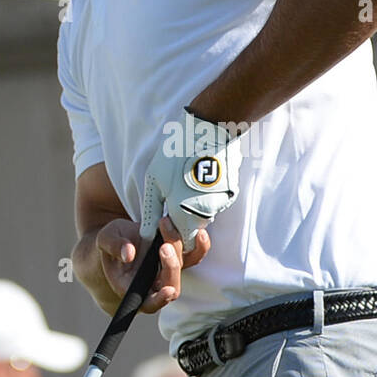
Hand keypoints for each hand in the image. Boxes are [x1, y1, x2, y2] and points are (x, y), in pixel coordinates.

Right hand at [95, 215, 209, 314]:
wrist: (121, 235)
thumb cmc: (111, 242)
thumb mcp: (105, 239)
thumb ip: (113, 246)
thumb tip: (128, 254)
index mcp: (132, 287)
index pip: (149, 303)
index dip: (160, 300)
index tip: (167, 290)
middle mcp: (154, 282)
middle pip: (171, 285)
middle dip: (171, 267)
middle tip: (164, 245)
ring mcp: (168, 269)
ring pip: (184, 266)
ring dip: (180, 248)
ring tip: (167, 225)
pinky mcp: (179, 256)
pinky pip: (194, 255)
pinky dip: (199, 245)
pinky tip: (198, 232)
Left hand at [141, 110, 244, 249]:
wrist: (209, 131)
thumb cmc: (175, 154)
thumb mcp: (154, 182)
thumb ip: (150, 212)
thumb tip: (145, 235)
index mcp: (185, 216)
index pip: (184, 244)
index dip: (174, 236)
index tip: (166, 220)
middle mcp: (206, 215)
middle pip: (194, 229)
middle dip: (184, 218)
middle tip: (174, 192)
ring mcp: (221, 204)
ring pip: (205, 214)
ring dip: (195, 204)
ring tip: (187, 178)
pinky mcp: (231, 192)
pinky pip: (216, 200)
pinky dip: (207, 193)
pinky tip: (201, 173)